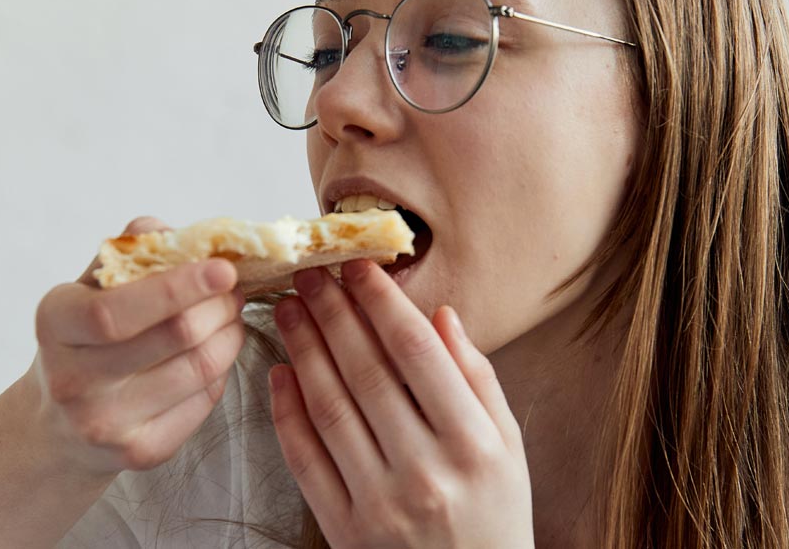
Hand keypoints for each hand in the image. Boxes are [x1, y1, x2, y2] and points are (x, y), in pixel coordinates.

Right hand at [27, 217, 245, 475]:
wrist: (61, 424)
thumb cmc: (88, 336)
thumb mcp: (93, 285)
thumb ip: (135, 251)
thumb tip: (183, 235)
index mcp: (56, 323)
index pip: (118, 309)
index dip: (179, 287)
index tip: (225, 269)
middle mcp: (72, 380)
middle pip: (176, 336)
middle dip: (220, 305)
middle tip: (234, 289)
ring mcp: (105, 424)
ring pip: (201, 368)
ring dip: (230, 333)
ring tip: (229, 316)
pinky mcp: (140, 452)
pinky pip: (206, 400)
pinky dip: (222, 370)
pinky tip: (212, 354)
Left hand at [269, 260, 533, 548]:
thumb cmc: (496, 517)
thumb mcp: (509, 447)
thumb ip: (478, 379)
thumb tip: (442, 315)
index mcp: (473, 443)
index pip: (417, 352)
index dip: (382, 302)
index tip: (359, 267)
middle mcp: (425, 470)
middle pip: (366, 372)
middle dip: (333, 313)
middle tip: (310, 273)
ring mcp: (380, 503)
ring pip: (329, 408)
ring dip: (304, 350)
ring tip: (288, 308)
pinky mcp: (343, 530)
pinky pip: (305, 460)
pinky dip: (286, 413)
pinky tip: (279, 372)